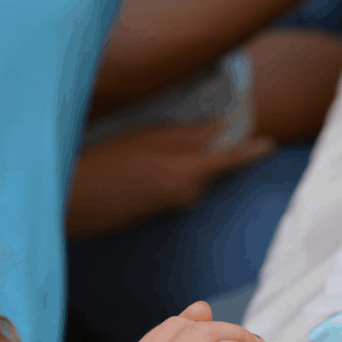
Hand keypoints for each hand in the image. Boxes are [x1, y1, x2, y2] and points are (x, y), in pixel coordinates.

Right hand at [66, 121, 274, 237]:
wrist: (72, 200)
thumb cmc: (105, 161)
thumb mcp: (148, 138)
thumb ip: (187, 135)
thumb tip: (219, 128)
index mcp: (189, 171)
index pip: (232, 159)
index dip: (252, 151)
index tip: (269, 144)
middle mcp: (186, 193)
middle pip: (209, 169)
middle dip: (205, 153)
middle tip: (192, 128)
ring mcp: (169, 206)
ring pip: (188, 179)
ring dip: (178, 163)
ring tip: (150, 145)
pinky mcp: (153, 214)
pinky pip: (170, 190)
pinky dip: (163, 175)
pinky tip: (139, 165)